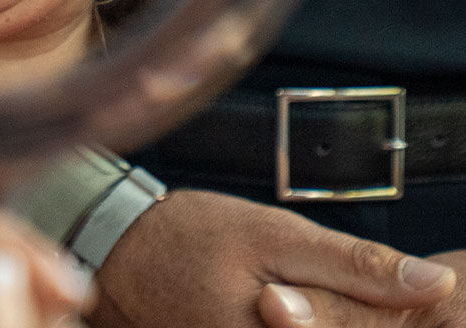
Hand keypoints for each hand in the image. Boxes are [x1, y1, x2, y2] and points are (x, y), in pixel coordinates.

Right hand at [88, 190, 455, 327]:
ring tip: (303, 290)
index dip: (396, 319)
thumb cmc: (191, 236)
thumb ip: (355, 265)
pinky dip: (314, 319)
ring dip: (337, 316)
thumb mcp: (275, 234)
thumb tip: (436, 284)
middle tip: (339, 286)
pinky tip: (298, 304)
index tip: (417, 300)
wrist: (120, 250)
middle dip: (363, 316)